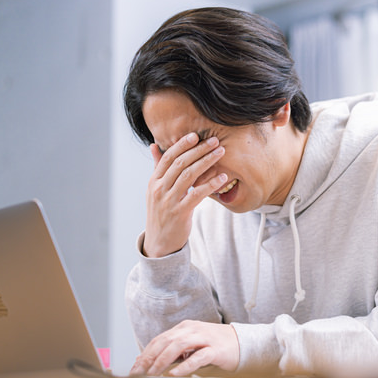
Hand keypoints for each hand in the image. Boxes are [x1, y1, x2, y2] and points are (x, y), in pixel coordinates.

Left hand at [129, 320, 239, 376]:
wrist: (243, 342)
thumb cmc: (215, 345)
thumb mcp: (191, 345)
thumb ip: (172, 350)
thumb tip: (146, 360)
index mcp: (185, 327)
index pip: (160, 339)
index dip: (145, 353)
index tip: (135, 368)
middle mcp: (193, 329)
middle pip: (165, 341)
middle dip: (149, 357)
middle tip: (138, 371)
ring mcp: (204, 338)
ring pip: (178, 346)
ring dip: (163, 360)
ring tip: (153, 373)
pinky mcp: (215, 349)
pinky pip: (198, 357)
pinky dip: (184, 366)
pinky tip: (174, 374)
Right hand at [143, 132, 227, 257]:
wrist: (159, 242)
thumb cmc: (161, 212)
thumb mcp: (155, 189)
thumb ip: (158, 168)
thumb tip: (155, 145)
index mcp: (153, 181)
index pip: (167, 157)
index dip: (181, 145)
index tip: (196, 135)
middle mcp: (159, 189)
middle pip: (179, 164)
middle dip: (198, 150)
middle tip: (215, 140)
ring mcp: (168, 201)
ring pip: (188, 176)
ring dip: (206, 162)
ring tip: (221, 152)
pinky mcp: (179, 213)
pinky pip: (196, 195)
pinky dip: (210, 184)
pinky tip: (223, 177)